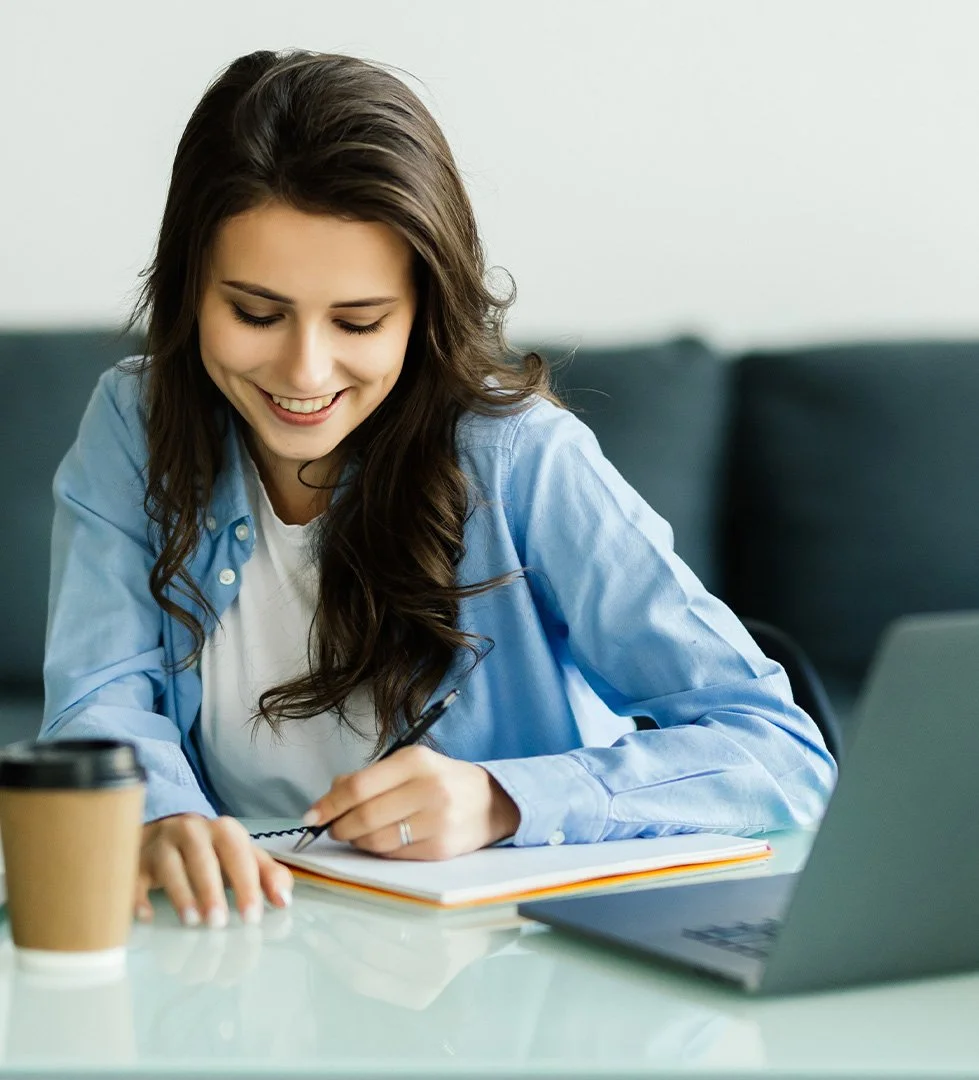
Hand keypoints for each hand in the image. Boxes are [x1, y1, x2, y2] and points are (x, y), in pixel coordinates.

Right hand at [135, 813, 293, 927]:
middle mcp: (191, 830)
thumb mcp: (242, 858)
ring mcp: (161, 843)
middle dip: (211, 890)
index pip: (238, 854)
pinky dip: (138, 895)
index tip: (252, 916)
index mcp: (223, 830)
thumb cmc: (212, 853)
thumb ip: (267, 875)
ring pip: (169, 864)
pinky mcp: (136, 859)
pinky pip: (134, 875)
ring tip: (192, 921)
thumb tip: (285, 900)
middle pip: (202, 857)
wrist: (164, 834)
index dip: (246, 884)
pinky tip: (146, 916)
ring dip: (180, 893)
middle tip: (219, 923)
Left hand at [304, 746, 520, 859]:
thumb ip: (368, 777)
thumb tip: (329, 795)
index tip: (311, 816)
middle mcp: (428, 789)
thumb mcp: (408, 765)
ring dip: (356, 842)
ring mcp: (437, 821)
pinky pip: (395, 855)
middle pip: (365, 816)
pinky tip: (379, 842)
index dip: (329, 804)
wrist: (490, 802)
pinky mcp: (441, 848)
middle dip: (339, 827)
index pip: (359, 786)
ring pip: (376, 841)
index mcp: (415, 761)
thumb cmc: (440, 780)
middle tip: (332, 829)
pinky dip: (378, 851)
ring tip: (354, 835)